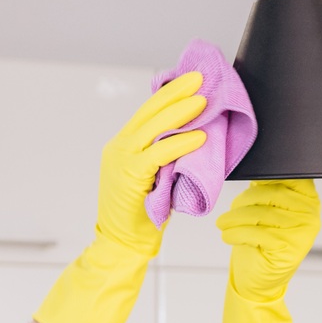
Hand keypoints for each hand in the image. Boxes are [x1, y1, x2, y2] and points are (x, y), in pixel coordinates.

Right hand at [34, 76, 207, 322]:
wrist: (121, 245)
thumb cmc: (140, 217)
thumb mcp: (153, 179)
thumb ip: (163, 158)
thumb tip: (191, 138)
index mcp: (122, 146)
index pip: (147, 112)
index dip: (169, 94)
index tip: (189, 80)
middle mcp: (118, 148)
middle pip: (149, 112)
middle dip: (176, 92)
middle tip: (199, 78)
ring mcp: (121, 160)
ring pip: (153, 127)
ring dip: (181, 112)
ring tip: (203, 100)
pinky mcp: (130, 176)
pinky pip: (159, 154)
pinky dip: (180, 144)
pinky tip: (199, 136)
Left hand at [216, 180, 320, 322]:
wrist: (258, 279)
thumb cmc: (261, 241)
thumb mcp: (265, 208)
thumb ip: (265, 185)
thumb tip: (251, 161)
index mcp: (308, 197)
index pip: (286, 174)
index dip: (264, 175)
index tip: (249, 184)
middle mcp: (310, 213)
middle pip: (270, 193)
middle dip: (243, 201)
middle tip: (229, 213)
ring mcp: (302, 231)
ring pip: (260, 213)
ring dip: (234, 219)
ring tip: (224, 225)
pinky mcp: (288, 248)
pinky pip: (256, 232)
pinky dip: (236, 233)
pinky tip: (228, 235)